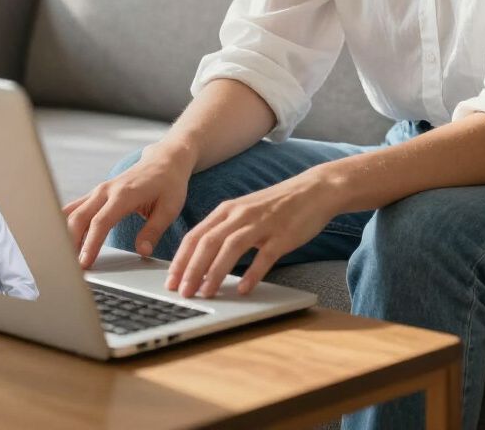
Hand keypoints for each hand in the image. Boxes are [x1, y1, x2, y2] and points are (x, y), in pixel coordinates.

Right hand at [62, 142, 195, 268]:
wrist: (165, 159)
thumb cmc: (169, 183)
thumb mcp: (170, 208)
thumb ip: (154, 230)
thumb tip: (142, 251)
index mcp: (124, 194)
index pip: (101, 222)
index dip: (90, 244)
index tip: (84, 263)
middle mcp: (107, 190)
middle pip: (79, 217)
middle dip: (70, 242)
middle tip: (68, 267)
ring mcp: (100, 190)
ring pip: (73, 212)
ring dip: (65, 234)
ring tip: (63, 258)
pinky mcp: (97, 193)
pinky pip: (76, 208)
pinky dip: (67, 224)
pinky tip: (63, 240)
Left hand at [166, 171, 336, 298]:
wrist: (313, 190)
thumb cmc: (276, 205)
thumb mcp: (245, 212)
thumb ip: (224, 231)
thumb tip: (201, 260)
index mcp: (228, 210)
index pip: (196, 235)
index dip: (181, 259)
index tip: (170, 281)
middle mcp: (240, 214)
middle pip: (208, 242)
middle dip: (192, 269)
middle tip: (183, 292)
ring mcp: (261, 223)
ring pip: (231, 247)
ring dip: (215, 272)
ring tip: (206, 293)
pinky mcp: (282, 234)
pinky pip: (264, 256)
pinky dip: (252, 273)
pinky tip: (244, 289)